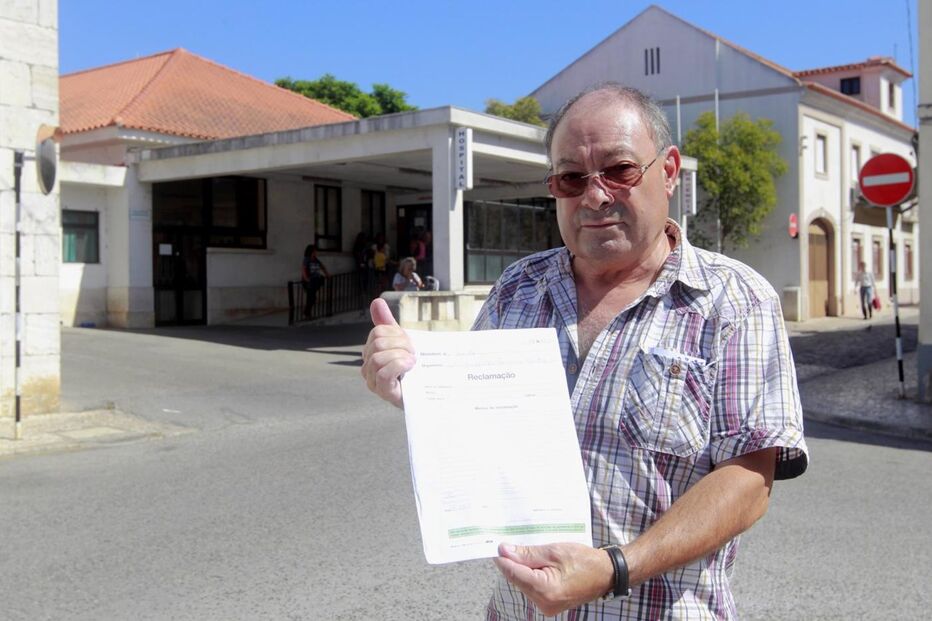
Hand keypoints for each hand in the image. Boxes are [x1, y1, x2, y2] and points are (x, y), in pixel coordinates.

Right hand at [360, 298, 415, 407]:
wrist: (428, 392)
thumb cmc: (412, 368)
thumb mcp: (401, 342)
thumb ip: (387, 323)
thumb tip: (376, 301)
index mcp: (371, 352)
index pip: (378, 332)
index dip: (397, 334)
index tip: (410, 344)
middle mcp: (367, 367)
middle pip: (378, 343)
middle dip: (400, 344)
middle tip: (413, 354)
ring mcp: (373, 381)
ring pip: (378, 357)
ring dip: (401, 356)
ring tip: (412, 363)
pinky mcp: (383, 392)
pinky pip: (383, 372)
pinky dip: (399, 365)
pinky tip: (410, 367)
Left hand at [493, 542, 612, 616]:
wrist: (605, 574)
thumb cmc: (584, 561)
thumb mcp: (554, 551)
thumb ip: (528, 554)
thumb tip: (504, 551)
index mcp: (545, 589)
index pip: (514, 573)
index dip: (503, 559)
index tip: (495, 547)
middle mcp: (544, 603)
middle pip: (518, 579)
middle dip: (514, 562)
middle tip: (514, 544)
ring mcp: (547, 606)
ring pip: (524, 584)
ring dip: (524, 569)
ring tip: (534, 553)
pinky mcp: (549, 605)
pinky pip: (533, 588)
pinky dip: (532, 575)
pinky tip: (539, 564)